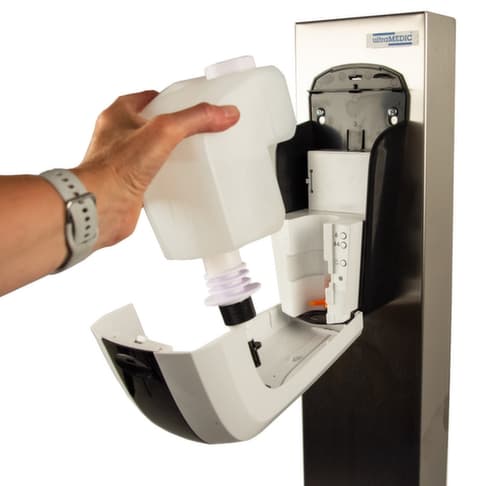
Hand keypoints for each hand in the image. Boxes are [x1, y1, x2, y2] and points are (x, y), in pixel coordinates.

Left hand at [73, 91, 239, 248]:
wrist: (99, 207)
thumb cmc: (115, 168)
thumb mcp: (163, 131)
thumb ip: (195, 119)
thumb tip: (225, 113)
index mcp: (119, 114)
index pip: (151, 97)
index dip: (173, 99)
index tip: (193, 104)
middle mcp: (119, 137)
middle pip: (154, 125)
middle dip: (176, 128)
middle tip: (198, 131)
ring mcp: (124, 162)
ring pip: (154, 152)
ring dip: (172, 154)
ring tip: (195, 156)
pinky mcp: (131, 185)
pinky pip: (154, 177)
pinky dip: (168, 179)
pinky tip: (183, 183)